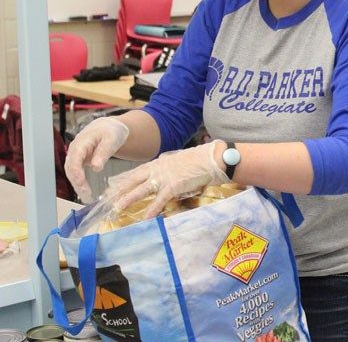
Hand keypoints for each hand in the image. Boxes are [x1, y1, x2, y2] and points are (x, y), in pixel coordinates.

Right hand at [64, 117, 129, 201]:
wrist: (109, 128)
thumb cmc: (111, 131)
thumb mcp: (112, 139)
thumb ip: (103, 152)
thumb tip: (95, 167)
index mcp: (82, 142)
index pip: (75, 159)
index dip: (76, 172)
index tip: (82, 184)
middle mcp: (75, 149)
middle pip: (71, 168)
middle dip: (76, 183)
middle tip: (86, 195)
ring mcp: (75, 155)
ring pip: (71, 172)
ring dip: (77, 185)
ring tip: (86, 198)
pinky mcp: (78, 161)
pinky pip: (76, 173)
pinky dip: (79, 183)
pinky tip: (85, 192)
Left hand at [106, 141, 228, 219]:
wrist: (211, 158)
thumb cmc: (198, 159)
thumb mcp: (178, 160)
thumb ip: (167, 166)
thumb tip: (163, 169)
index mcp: (157, 163)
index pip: (135, 173)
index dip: (122, 181)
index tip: (111, 188)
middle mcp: (157, 169)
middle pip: (132, 181)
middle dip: (118, 190)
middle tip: (106, 200)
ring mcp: (164, 178)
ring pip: (140, 190)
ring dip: (128, 200)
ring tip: (117, 208)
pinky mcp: (173, 186)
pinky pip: (159, 201)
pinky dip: (151, 210)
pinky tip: (145, 219)